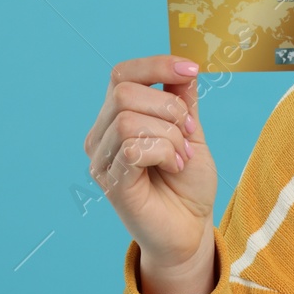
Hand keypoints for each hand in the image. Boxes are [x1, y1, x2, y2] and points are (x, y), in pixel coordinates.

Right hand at [83, 55, 218, 274]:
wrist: (191, 229)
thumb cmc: (187, 183)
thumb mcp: (191, 132)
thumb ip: (183, 100)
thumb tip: (184, 66)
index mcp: (116, 118)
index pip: (122, 74)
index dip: (157, 65)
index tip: (191, 70)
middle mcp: (101, 136)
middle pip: (124, 92)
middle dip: (169, 108)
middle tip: (189, 134)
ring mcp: (102, 160)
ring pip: (129, 119)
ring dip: (169, 135)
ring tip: (181, 157)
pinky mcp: (111, 183)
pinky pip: (133, 148)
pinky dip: (164, 152)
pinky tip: (174, 167)